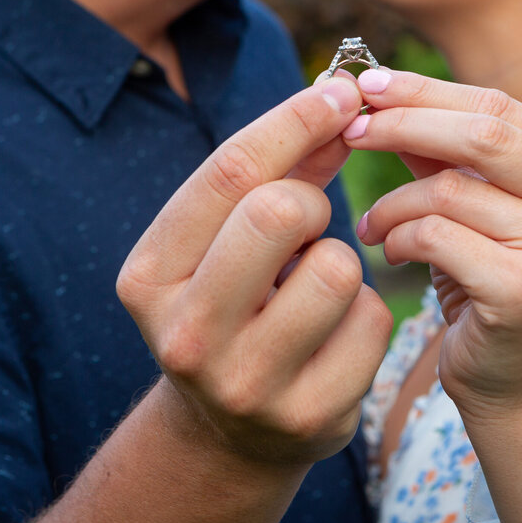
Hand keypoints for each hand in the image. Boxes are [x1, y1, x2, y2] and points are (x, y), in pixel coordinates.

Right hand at [116, 77, 392, 466]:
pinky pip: (372, 319)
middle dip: (312, 199)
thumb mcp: (225, 242)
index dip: (293, 119)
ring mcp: (247, 383)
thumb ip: (277, 171)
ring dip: (341, 261)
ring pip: (337, 267)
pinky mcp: (309, 417)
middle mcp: (186, 335)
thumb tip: (340, 98)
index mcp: (149, 277)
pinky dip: (365, 313)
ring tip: (314, 288)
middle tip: (309, 221)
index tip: (340, 90)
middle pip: (278, 211)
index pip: (228, 173)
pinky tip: (334, 334)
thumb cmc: (232, 306)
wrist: (231, 431)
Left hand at [345, 69, 521, 416]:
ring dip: (393, 203)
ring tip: (373, 224)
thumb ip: (441, 147)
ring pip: (450, 189)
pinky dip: (399, 239)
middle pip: (482, 134)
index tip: (367, 84)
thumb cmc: (486, 279)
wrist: (512, 379)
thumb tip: (377, 88)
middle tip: (351, 132)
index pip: (499, 106)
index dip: (427, 90)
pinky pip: (437, 236)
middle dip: (404, 124)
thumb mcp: (472, 202)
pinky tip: (390, 253)